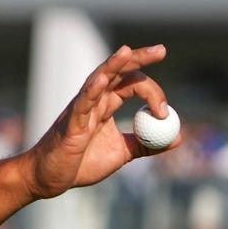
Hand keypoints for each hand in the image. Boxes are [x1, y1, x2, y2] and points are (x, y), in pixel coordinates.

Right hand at [20, 44, 173, 198]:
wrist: (50, 178)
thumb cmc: (80, 164)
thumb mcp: (121, 154)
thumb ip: (146, 144)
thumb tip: (176, 136)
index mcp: (106, 105)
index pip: (131, 83)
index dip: (153, 91)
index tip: (166, 112)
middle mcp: (94, 101)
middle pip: (118, 72)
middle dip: (139, 58)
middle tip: (161, 50)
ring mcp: (81, 110)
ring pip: (98, 80)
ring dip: (113, 65)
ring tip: (127, 51)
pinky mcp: (71, 125)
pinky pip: (82, 104)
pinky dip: (92, 91)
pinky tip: (101, 80)